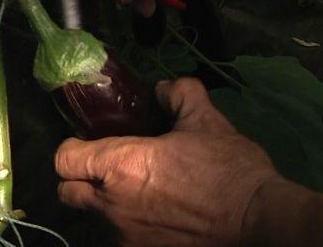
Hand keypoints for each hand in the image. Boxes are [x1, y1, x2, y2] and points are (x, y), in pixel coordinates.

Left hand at [54, 78, 281, 246]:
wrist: (258, 219)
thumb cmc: (228, 168)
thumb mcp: (206, 120)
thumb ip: (179, 95)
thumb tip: (162, 90)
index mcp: (121, 164)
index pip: (64, 159)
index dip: (72, 148)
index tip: (89, 144)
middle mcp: (112, 204)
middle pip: (67, 192)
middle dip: (79, 179)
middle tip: (107, 169)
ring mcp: (125, 236)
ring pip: (94, 218)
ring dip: (105, 204)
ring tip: (138, 194)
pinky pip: (119, 238)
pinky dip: (128, 226)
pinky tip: (155, 216)